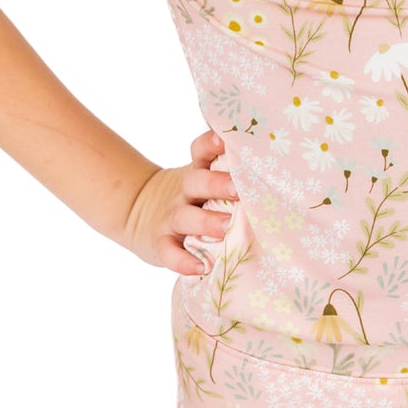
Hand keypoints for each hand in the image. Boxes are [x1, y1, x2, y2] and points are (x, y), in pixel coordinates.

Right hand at [121, 129, 238, 274]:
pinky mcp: (160, 243)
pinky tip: (201, 268)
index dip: (211, 143)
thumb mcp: (199, 178)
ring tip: (226, 227)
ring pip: (185, 217)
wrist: (136, 212)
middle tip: (238, 190)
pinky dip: (183, 261)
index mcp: (196, 172)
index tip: (225, 140)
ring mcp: (170, 218)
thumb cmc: (189, 196)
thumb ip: (226, 174)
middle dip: (216, 184)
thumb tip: (271, 168)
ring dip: (206, 222)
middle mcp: (183, 192)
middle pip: (196, 182)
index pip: (200, 151)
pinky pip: (169, 252)